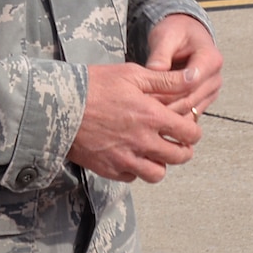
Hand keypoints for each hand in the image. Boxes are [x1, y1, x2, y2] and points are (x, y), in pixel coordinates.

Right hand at [68, 63, 207, 183]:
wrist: (58, 106)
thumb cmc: (94, 86)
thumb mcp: (132, 74)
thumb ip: (165, 80)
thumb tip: (192, 78)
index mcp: (152, 117)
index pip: (189, 133)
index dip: (193, 132)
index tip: (188, 128)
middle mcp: (142, 142)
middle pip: (178, 157)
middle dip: (183, 150)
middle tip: (178, 143)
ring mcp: (125, 158)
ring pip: (157, 174)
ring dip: (160, 163)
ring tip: (155, 152)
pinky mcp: (108, 168)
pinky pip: (132, 177)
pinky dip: (136, 169)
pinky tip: (132, 155)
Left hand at [143, 14, 222, 119]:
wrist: (186, 36)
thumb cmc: (177, 32)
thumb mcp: (166, 36)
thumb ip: (161, 54)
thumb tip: (154, 70)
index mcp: (210, 58)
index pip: (192, 81)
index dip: (169, 90)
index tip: (147, 94)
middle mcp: (215, 77)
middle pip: (191, 99)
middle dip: (165, 106)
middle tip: (142, 109)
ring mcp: (210, 90)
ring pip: (190, 111)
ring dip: (168, 115)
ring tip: (146, 115)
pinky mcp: (203, 100)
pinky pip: (189, 114)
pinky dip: (173, 117)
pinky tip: (155, 116)